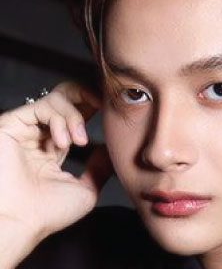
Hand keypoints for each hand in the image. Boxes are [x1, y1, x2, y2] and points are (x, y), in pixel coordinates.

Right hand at [0, 82, 113, 264]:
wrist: (19, 221)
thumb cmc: (46, 213)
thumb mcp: (85, 191)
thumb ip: (99, 168)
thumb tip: (110, 149)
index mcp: (53, 149)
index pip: (75, 116)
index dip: (93, 108)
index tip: (111, 109)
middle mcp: (40, 135)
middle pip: (66, 98)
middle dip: (87, 96)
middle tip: (102, 105)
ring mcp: (26, 129)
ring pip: (57, 99)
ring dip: (75, 117)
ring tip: (78, 141)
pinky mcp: (12, 124)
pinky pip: (42, 106)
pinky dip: (59, 118)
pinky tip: (64, 141)